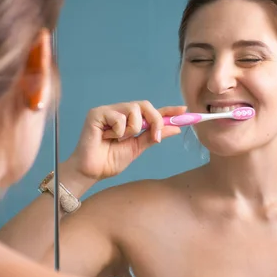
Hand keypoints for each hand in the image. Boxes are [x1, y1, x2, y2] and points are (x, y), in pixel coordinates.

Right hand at [61, 101, 185, 192]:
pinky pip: (118, 117)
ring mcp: (108, 111)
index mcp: (129, 119)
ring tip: (118, 139)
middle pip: (145, 105)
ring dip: (132, 130)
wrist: (93, 172)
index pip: (150, 111)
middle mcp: (119, 111)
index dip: (167, 110)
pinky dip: (117, 131)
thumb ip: (154, 136)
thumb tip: (175, 128)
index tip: (184, 110)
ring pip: (133, 110)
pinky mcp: (97, 113)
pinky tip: (106, 137)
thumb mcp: (138, 148)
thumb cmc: (110, 160)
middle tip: (155, 136)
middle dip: (155, 120)